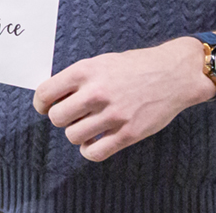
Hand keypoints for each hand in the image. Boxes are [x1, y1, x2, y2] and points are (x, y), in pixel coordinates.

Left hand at [32, 38, 214, 161]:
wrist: (174, 73)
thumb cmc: (135, 66)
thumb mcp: (101, 62)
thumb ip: (78, 78)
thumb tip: (52, 97)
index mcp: (86, 71)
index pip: (45, 93)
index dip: (41, 103)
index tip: (45, 106)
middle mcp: (96, 92)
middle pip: (57, 117)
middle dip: (61, 118)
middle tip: (72, 115)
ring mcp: (113, 115)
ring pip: (73, 136)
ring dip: (77, 133)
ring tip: (88, 126)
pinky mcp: (128, 133)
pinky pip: (94, 152)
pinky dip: (90, 150)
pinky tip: (96, 141)